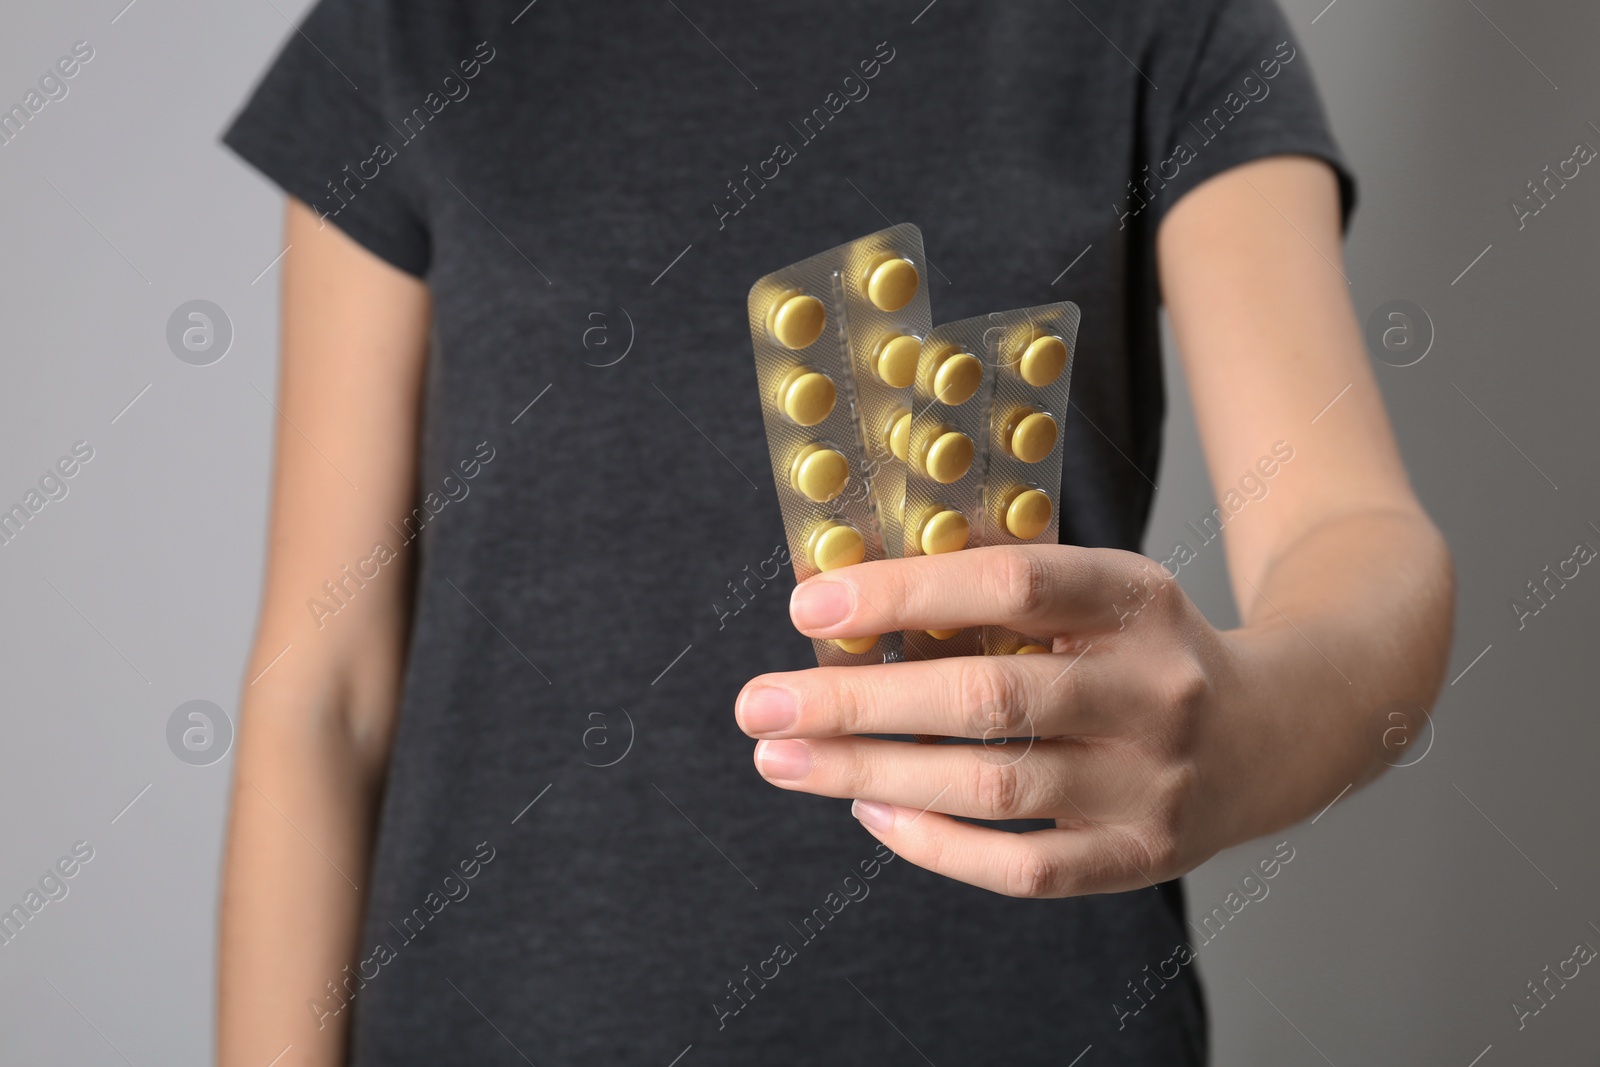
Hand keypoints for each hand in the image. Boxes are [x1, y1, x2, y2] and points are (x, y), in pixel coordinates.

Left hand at [735, 544, 1260, 897]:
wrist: (1278, 732)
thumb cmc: (1148, 650)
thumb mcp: (1102, 592)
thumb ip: (1000, 591)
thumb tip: (848, 601)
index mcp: (1138, 600)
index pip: (1012, 582)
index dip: (904, 592)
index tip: (807, 604)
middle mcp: (1153, 692)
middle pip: (987, 698)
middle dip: (857, 702)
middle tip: (759, 703)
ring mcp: (1151, 784)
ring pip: (992, 787)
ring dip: (871, 772)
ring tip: (783, 759)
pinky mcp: (1141, 858)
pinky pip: (1022, 868)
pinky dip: (935, 843)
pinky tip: (868, 810)